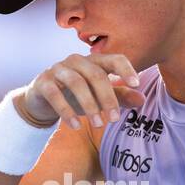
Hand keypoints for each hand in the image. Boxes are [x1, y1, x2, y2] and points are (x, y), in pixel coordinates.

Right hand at [23, 53, 145, 129]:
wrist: (42, 99)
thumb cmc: (76, 95)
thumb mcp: (99, 96)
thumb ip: (120, 96)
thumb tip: (142, 100)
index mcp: (94, 61)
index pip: (114, 58)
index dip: (126, 69)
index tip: (136, 84)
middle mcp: (77, 61)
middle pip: (96, 75)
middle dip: (107, 98)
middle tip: (114, 120)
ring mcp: (58, 69)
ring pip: (76, 83)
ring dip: (89, 105)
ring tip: (98, 125)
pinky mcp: (43, 82)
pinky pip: (55, 95)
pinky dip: (66, 111)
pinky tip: (76, 127)